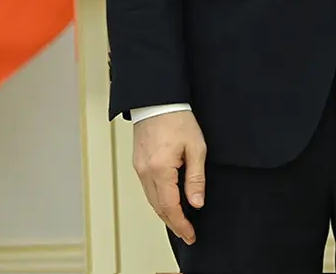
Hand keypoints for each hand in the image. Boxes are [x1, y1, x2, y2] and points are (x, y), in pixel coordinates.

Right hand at [133, 110, 206, 243]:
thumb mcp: (196, 148)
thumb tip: (197, 203)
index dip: (180, 224)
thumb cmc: (178, 119)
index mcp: (160, 169)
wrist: (158, 101)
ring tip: (180, 223)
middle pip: (158, 207)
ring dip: (165, 214)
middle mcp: (145, 172)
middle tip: (187, 234)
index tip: (190, 234)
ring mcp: (139, 168)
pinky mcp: (138, 164)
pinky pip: (147, 189)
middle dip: (173, 223)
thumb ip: (196, 178)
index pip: (170, 206)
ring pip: (151, 200)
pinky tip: (168, 204)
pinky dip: (158, 201)